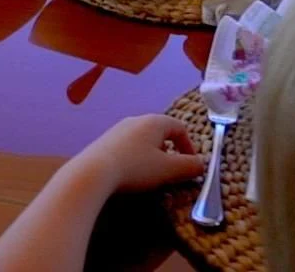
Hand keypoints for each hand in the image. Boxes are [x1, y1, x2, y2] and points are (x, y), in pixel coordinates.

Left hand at [70, 115, 205, 194]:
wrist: (93, 172)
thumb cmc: (136, 167)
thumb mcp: (168, 170)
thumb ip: (189, 166)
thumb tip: (201, 164)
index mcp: (154, 121)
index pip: (179, 128)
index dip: (189, 146)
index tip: (190, 165)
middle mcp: (136, 120)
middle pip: (160, 132)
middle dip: (170, 152)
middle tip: (171, 171)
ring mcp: (117, 129)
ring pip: (143, 140)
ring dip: (152, 156)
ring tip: (150, 175)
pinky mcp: (103, 141)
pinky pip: (127, 147)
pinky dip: (135, 158)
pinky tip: (129, 174)